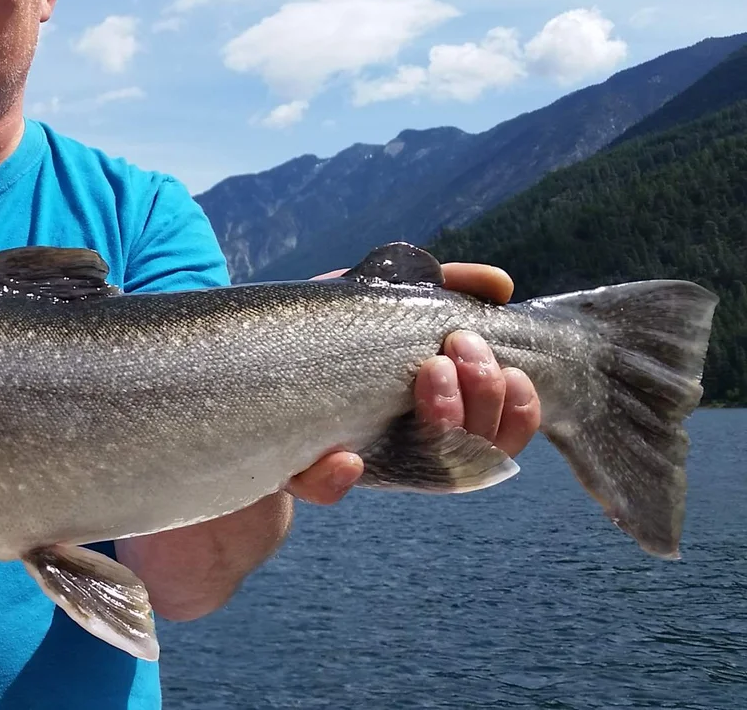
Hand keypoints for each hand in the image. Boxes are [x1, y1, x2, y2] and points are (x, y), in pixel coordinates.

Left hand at [285, 262, 543, 504]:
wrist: (255, 363)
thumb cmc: (340, 328)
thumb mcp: (390, 298)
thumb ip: (443, 287)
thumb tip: (499, 286)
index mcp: (443, 412)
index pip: (504, 430)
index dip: (520, 408)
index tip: (509, 365)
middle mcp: (414, 448)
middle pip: (477, 450)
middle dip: (482, 396)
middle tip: (458, 346)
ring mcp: (363, 459)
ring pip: (420, 472)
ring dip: (440, 422)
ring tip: (432, 369)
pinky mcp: (304, 471)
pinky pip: (326, 488)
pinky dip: (338, 477)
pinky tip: (348, 456)